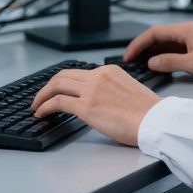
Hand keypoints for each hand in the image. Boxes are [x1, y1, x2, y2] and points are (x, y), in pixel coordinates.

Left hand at [31, 65, 159, 146]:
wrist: (155, 121)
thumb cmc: (148, 113)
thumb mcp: (128, 90)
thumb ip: (111, 90)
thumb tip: (98, 101)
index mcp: (109, 71)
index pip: (78, 72)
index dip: (62, 82)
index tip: (56, 91)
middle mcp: (98, 76)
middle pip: (62, 76)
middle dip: (47, 87)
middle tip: (40, 98)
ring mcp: (91, 90)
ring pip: (56, 86)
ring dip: (42, 96)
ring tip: (36, 107)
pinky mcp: (86, 106)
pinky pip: (57, 102)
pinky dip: (45, 107)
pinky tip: (41, 114)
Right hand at [123, 21, 192, 79]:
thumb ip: (170, 62)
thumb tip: (152, 62)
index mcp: (184, 30)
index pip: (153, 33)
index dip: (138, 44)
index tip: (128, 55)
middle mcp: (187, 31)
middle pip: (158, 37)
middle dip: (143, 48)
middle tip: (131, 61)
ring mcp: (192, 39)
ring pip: (166, 43)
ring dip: (153, 53)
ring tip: (141, 65)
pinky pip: (175, 49)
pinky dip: (165, 56)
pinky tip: (161, 66)